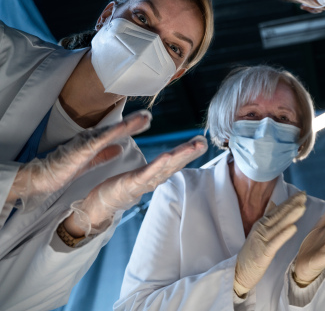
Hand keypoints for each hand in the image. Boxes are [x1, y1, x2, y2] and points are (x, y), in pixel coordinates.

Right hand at [8, 110, 151, 210]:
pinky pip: (100, 140)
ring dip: (128, 124)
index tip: (147, 120)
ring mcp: (86, 142)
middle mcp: (91, 138)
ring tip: (143, 117)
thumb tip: (120, 148)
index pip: (117, 131)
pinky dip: (113, 133)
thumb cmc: (64, 169)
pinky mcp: (81, 149)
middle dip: (133, 121)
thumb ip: (104, 154)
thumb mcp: (90, 161)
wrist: (43, 177)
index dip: (132, 125)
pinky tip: (124, 128)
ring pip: (111, 130)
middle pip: (116, 128)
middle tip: (149, 114)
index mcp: (94, 141)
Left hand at [65, 135, 207, 236]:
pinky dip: (159, 164)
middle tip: (204, 142)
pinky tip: (168, 155)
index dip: (188, 152)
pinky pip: (147, 173)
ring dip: (181, 156)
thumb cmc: (119, 188)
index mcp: (155, 175)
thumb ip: (154, 168)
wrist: (99, 204)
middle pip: (176, 164)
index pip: (175, 161)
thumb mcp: (141, 175)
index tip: (201, 141)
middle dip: (190, 153)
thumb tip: (167, 160)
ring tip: (194, 146)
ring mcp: (144, 182)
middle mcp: (154, 179)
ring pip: (166, 167)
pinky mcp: (132, 184)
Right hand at [234, 191, 306, 296]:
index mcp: (261, 224)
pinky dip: (284, 234)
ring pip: (278, 225)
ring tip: (302, 207)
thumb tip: (273, 203)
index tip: (301, 193)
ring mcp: (261, 240)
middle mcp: (261, 229)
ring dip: (290, 215)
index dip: (289, 201)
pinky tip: (293, 228)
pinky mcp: (263, 252)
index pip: (277, 210)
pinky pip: (275, 242)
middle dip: (292, 204)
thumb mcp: (258, 232)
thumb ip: (266, 217)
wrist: (238, 272)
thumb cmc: (250, 253)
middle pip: (279, 214)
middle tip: (304, 195)